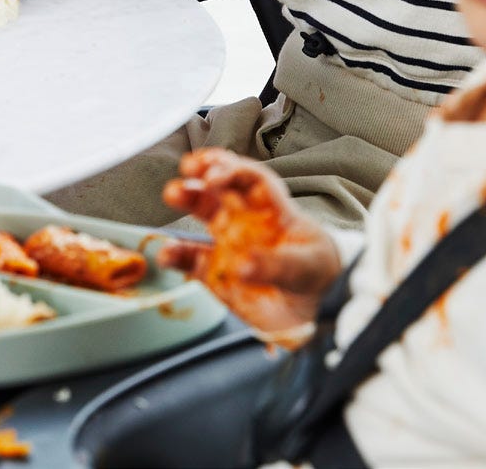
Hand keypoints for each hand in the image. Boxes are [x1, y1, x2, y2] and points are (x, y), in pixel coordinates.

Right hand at [158, 149, 342, 345]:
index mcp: (272, 210)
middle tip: (188, 170)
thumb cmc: (319, 276)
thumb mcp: (308, 267)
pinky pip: (191, 259)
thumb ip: (277, 265)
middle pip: (220, 187)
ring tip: (173, 194)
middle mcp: (246, 220)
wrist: (317, 316)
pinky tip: (167, 254)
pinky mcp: (215, 272)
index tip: (214, 175)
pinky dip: (176, 255)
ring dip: (186, 200)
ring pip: (202, 214)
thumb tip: (243, 266)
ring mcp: (228, 244)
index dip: (232, 170)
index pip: (251, 179)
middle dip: (202, 174)